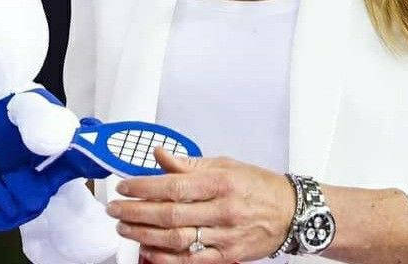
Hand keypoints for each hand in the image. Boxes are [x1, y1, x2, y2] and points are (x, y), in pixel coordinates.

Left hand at [106, 146, 295, 263]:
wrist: (292, 213)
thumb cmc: (258, 186)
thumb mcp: (226, 165)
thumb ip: (190, 164)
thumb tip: (160, 155)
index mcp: (221, 181)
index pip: (174, 184)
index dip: (144, 187)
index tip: (124, 186)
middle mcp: (223, 209)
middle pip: (170, 214)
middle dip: (136, 212)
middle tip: (115, 209)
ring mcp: (225, 235)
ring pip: (176, 239)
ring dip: (144, 235)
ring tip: (125, 228)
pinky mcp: (227, 256)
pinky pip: (191, 261)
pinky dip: (165, 259)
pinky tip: (147, 251)